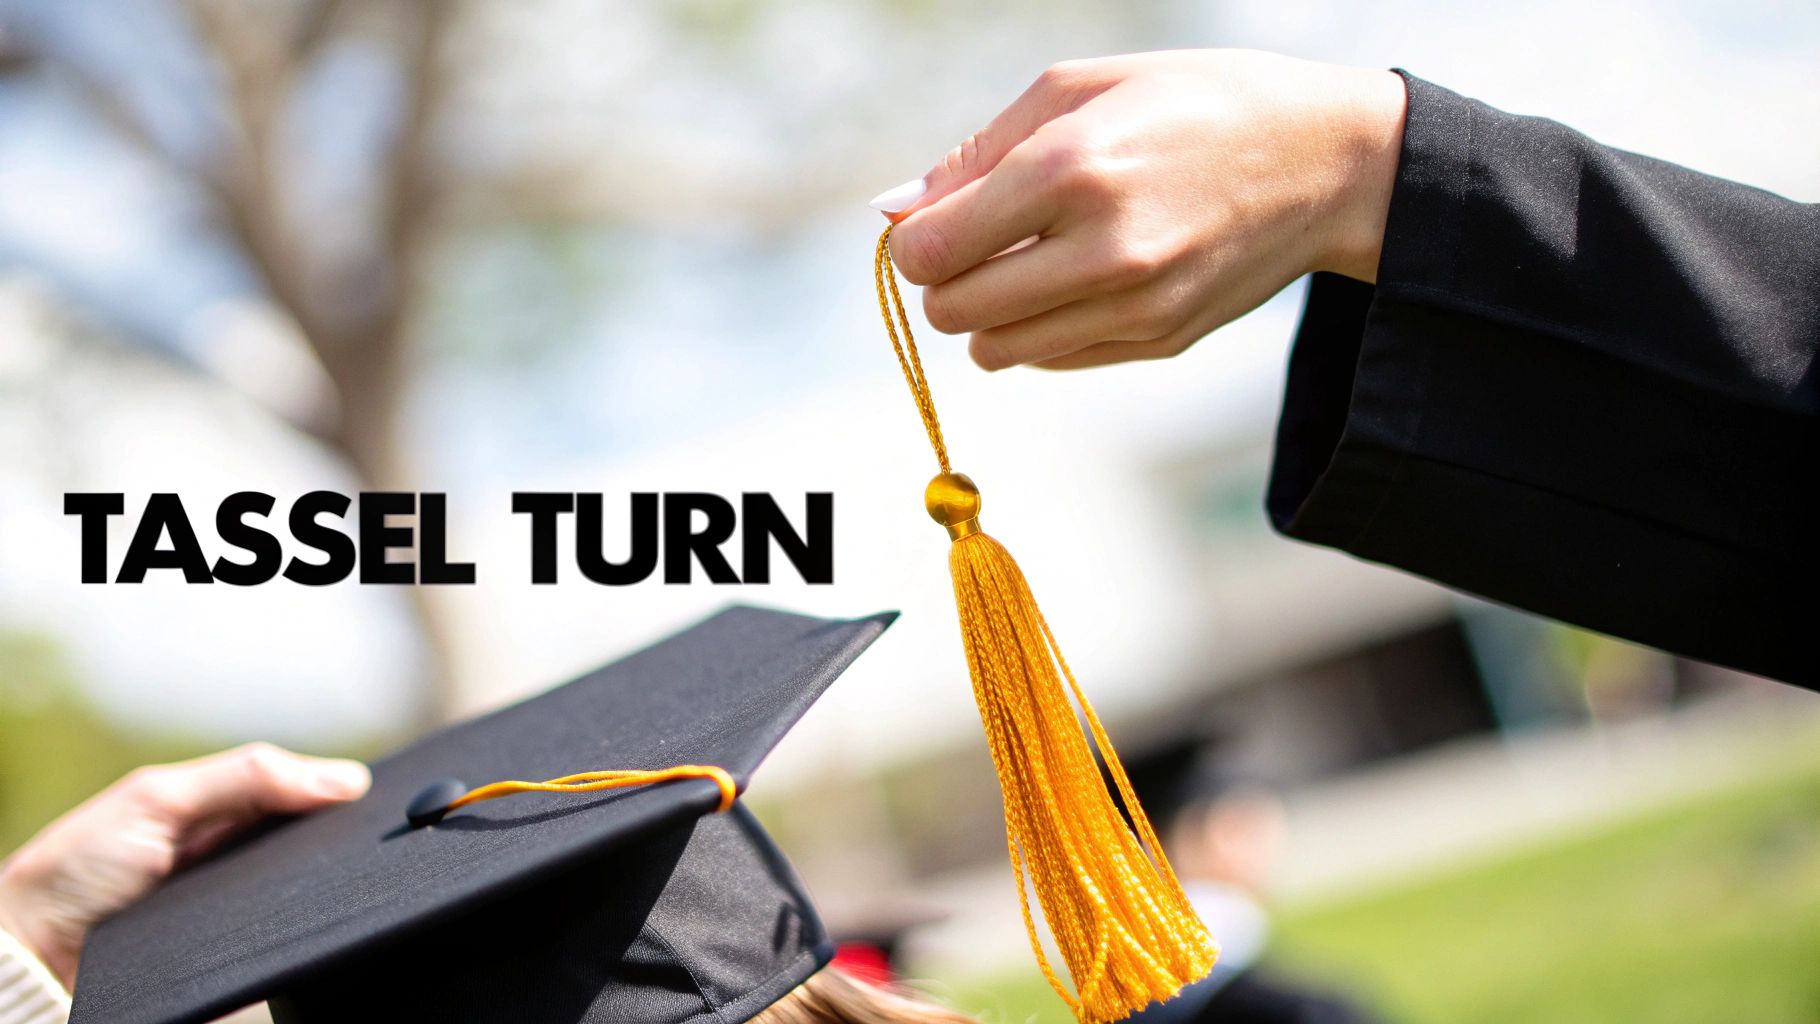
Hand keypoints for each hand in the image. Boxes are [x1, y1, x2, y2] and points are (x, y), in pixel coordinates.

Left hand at [0, 743, 369, 987]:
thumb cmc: (80, 867)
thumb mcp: (161, 799)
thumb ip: (246, 777)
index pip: (297, 792)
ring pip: (302, 893)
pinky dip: (296, 930)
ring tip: (340, 881)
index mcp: (218, 807)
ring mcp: (233, 906)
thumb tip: (347, 779)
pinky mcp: (231, 954)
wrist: (37, 952)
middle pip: (308, 844)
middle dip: (333, 840)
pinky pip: (281, 939)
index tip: (372, 797)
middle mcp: (231, 855)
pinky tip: (310, 919)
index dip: (334, 792)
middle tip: (362, 841)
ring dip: (319, 888)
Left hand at [875, 49, 1406, 369]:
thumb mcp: (1077, 89)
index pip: (932, 251)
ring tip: (1026, 263)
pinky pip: (1051, 360)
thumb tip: (893, 212)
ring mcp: (1135, 307)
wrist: (1321, 161)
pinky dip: (1040, 330)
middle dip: (945, 283)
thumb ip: (973, 154)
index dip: (915, 242)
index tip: (936, 221)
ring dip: (988, 315)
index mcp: (1070, 170)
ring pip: (995, 352)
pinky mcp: (1159, 342)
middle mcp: (1102, 249)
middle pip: (954, 312)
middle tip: (975, 246)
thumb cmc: (1188, 104)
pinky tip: (1075, 282)